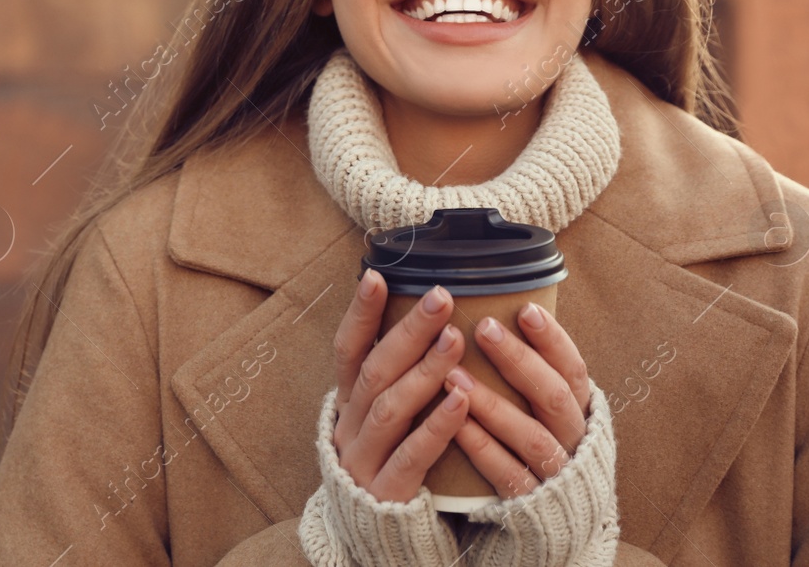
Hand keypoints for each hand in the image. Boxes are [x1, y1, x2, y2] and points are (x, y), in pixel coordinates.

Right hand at [330, 269, 470, 501]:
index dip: (360, 312)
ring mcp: (364, 458)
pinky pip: (411, 453)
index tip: (377, 274)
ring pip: (390, 407)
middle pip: (374, 369)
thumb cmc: (388, 457)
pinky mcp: (386, 490)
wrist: (374, 533)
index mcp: (347, 401)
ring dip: (423, 370)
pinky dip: (437, 425)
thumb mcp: (380, 414)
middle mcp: (349, 424)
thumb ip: (394, 375)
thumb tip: (427, 319)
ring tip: (456, 340)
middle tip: (441, 297)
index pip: (347, 347)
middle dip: (408, 330)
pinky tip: (461, 400)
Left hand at [448, 302, 592, 497]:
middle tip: (483, 328)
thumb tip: (502, 316)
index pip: (573, 370)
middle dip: (519, 361)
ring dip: (492, 404)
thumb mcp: (547, 411)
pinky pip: (508, 474)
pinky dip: (482, 448)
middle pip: (553, 397)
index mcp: (581, 412)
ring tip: (454, 374)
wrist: (557, 524)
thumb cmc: (540, 447)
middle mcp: (575, 441)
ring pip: (531, 436)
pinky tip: (457, 424)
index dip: (553, 340)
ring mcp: (556, 475)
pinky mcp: (531, 505)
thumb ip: (532, 375)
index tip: (525, 309)